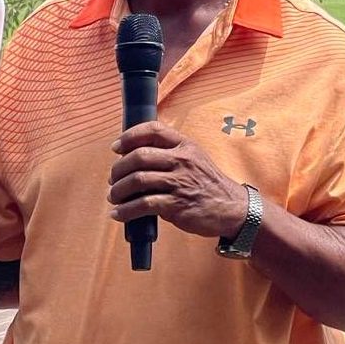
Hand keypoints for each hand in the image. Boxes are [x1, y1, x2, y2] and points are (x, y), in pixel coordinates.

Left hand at [109, 121, 246, 238]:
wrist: (232, 208)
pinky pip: (143, 205)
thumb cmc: (206, 183)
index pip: (153, 130)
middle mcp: (182, 160)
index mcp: (185, 145)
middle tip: (113, 179)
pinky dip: (126, 210)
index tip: (116, 148)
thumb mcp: (194, 158)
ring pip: (138, 180)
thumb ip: (169, 153)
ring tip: (113, 197)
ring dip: (118, 190)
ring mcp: (180, 182)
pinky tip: (119, 214)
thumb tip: (131, 156)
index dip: (129, 136)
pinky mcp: (177, 205)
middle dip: (118, 169)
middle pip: (139, 156)